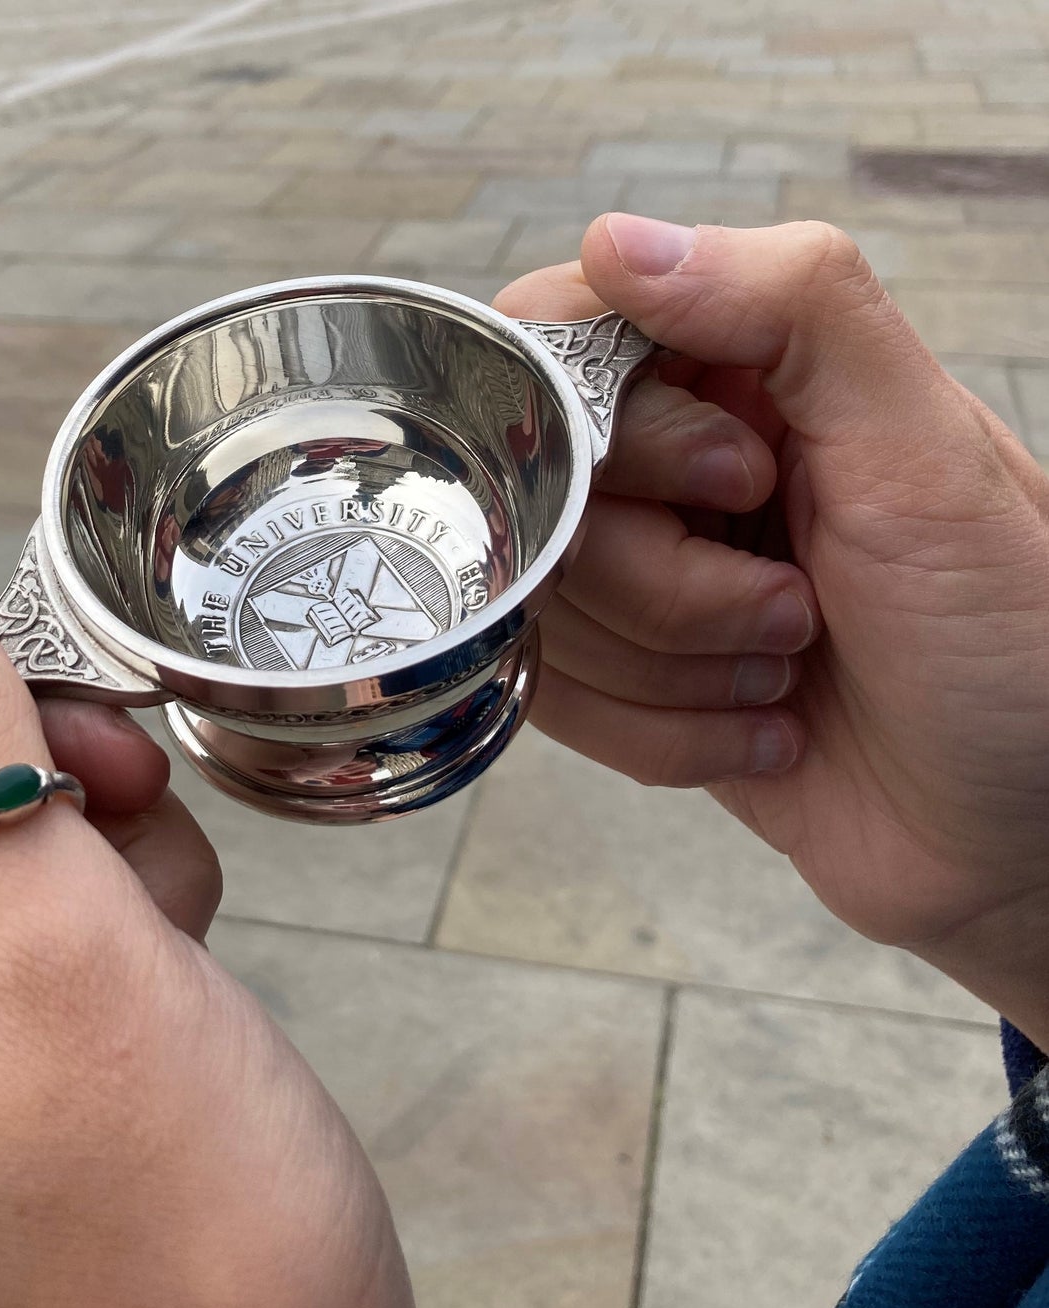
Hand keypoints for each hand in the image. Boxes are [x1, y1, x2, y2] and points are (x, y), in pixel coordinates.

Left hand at [0, 566, 443, 1307]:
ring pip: (21, 828)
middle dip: (62, 768)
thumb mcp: (64, 967)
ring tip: (176, 947)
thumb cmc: (177, 1239)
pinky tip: (186, 980)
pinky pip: (68, 913)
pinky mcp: (34, 1058)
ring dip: (117, 845)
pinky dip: (142, 909)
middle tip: (146, 847)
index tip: (113, 736)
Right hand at [497, 216, 1048, 1043]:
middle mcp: (675, 471)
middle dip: (669, 585)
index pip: (563, 342)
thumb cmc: (1008, 640)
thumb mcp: (926, 452)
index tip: (747, 486)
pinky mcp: (620, 679)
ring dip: (676, 669)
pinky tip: (761, 736)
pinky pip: (554, 700)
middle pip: (537, 496)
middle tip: (796, 609)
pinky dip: (662, 736)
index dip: (630, 436)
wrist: (1008, 834)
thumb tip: (618, 240)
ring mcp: (639, 579)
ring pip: (540, 607)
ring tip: (788, 673)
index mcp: (742, 378)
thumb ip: (791, 308)